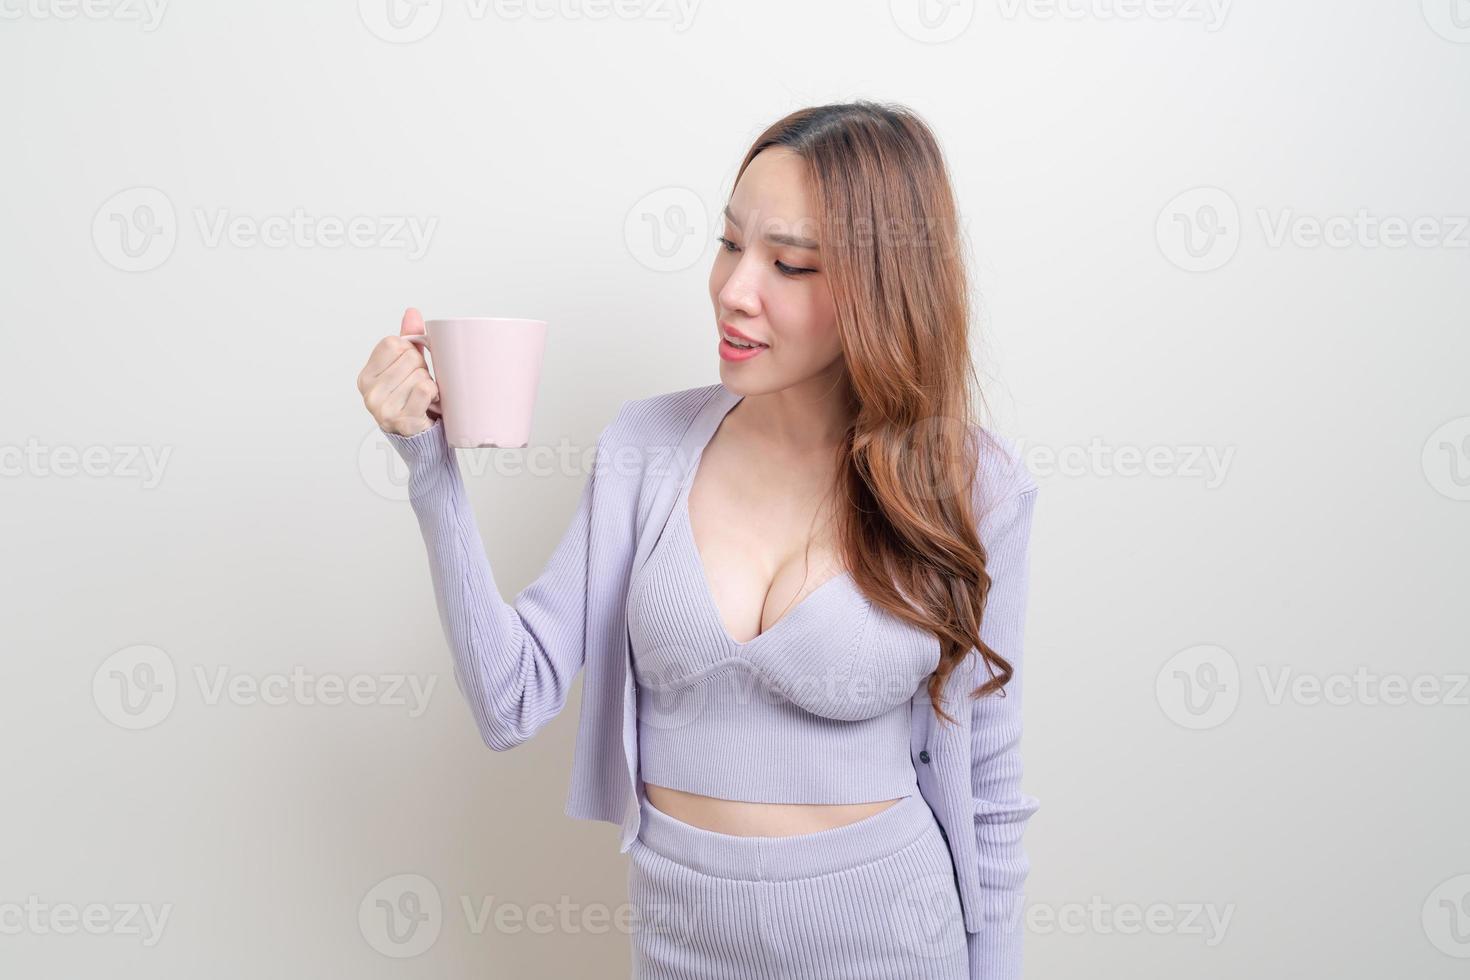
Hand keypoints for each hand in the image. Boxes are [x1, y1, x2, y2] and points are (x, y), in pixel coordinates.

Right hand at [357, 307, 441, 436]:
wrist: (421, 439)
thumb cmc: (413, 400)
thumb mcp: (407, 368)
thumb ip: (408, 339)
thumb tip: (412, 312)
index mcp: (365, 376)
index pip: (392, 342)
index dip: (409, 350)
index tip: (411, 367)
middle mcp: (368, 392)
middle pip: (408, 357)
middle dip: (421, 368)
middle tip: (419, 385)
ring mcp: (382, 408)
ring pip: (419, 374)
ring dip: (429, 383)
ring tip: (423, 398)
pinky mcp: (401, 420)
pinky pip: (426, 389)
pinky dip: (434, 394)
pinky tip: (429, 405)